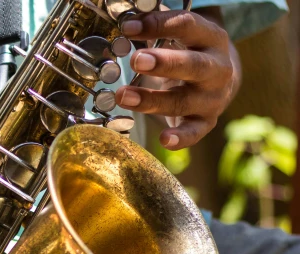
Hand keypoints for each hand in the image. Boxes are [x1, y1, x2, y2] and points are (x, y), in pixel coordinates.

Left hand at [115, 10, 236, 149]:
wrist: (221, 82)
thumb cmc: (191, 54)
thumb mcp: (181, 37)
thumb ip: (157, 29)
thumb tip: (126, 22)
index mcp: (211, 38)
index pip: (187, 26)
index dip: (159, 25)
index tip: (129, 27)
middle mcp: (216, 68)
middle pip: (192, 65)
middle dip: (164, 63)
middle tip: (136, 60)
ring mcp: (212, 98)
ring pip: (183, 101)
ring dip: (152, 100)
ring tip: (123, 96)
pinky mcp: (205, 122)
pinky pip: (194, 132)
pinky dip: (180, 138)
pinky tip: (164, 139)